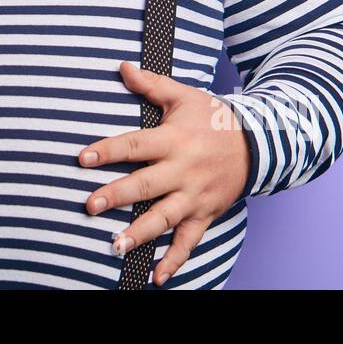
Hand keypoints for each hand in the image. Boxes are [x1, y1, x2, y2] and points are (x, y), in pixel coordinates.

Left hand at [78, 62, 249, 285]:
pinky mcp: (205, 214)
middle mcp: (184, 170)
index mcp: (175, 140)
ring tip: (115, 245)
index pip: (135, 145)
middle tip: (90, 205)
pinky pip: (189, 241)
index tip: (82, 158)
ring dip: (140, 233)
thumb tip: (122, 66)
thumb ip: (151, 84)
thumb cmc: (213, 118)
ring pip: (164, 217)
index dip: (108, 150)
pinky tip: (155, 277)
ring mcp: (195, 196)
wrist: (260, 143)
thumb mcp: (184, 96)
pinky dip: (174, 261)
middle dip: (117, 195)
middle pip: (146, 184)